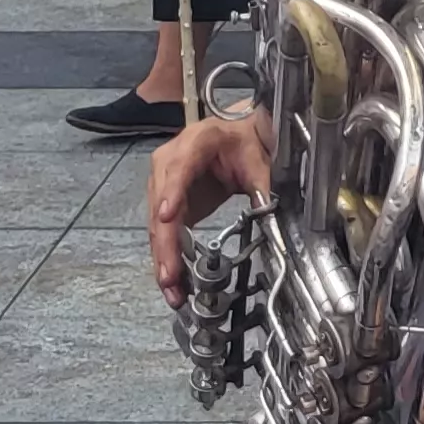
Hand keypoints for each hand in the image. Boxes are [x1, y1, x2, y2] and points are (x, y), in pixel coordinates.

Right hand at [149, 115, 276, 304]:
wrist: (235, 134)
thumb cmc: (244, 142)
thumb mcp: (257, 160)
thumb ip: (261, 186)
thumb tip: (266, 216)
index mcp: (195, 142)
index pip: (179, 168)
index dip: (172, 193)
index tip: (167, 217)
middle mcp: (169, 161)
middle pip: (161, 205)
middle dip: (165, 244)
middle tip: (170, 276)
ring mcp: (162, 182)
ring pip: (157, 224)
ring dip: (163, 257)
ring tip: (171, 288)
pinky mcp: (166, 202)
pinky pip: (162, 231)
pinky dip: (167, 256)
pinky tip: (172, 280)